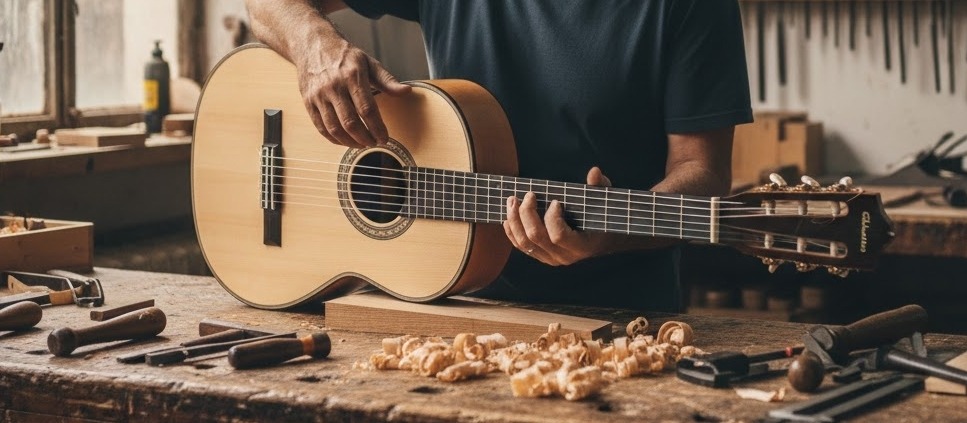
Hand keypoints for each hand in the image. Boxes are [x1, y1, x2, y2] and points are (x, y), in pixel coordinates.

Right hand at [296, 38, 410, 148]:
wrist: (313, 45)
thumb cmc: (344, 56)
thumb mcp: (369, 63)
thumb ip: (387, 80)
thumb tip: (406, 91)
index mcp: (352, 76)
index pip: (367, 109)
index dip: (377, 127)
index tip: (384, 138)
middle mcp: (333, 86)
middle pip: (350, 122)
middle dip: (365, 138)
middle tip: (374, 143)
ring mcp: (318, 96)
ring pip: (334, 128)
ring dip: (350, 142)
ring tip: (362, 144)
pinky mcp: (308, 102)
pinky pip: (321, 128)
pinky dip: (334, 139)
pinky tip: (346, 140)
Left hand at [503, 167, 614, 265]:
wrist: (603, 241)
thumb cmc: (602, 219)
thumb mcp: (604, 202)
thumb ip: (599, 187)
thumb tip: (594, 171)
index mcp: (581, 246)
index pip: (558, 235)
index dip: (552, 217)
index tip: (555, 201)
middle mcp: (564, 256)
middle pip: (536, 236)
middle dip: (527, 213)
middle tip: (528, 195)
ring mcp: (551, 259)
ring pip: (525, 243)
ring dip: (515, 220)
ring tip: (512, 201)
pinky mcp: (542, 257)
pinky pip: (522, 247)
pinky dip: (512, 232)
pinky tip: (508, 218)